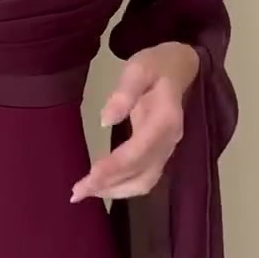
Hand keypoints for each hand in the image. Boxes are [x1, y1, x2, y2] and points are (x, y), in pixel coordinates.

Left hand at [70, 42, 200, 202]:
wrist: (181, 68)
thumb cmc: (156, 65)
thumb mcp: (139, 68)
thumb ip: (124, 92)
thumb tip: (105, 120)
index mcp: (166, 120)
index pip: (138, 151)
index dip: (113, 168)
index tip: (88, 178)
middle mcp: (170, 141)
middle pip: (140, 173)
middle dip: (108, 185)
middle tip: (76, 192)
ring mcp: (167, 150)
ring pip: (144, 182)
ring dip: (115, 191)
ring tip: (85, 192)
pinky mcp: (161, 154)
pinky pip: (144, 178)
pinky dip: (123, 187)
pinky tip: (102, 186)